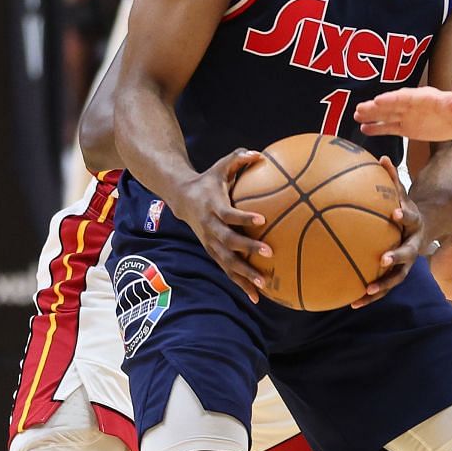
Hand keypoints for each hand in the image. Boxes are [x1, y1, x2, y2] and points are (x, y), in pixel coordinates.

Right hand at [175, 148, 271, 302]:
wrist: (181, 198)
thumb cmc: (208, 181)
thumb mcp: (219, 167)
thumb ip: (238, 158)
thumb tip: (260, 153)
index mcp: (214, 207)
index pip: (230, 214)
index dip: (244, 218)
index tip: (263, 220)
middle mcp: (210, 228)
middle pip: (229, 242)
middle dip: (248, 249)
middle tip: (269, 253)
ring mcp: (210, 243)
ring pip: (227, 262)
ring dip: (245, 274)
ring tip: (264, 284)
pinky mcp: (212, 253)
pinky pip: (227, 271)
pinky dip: (241, 284)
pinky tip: (257, 297)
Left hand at [351, 157, 420, 307]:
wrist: (422, 231)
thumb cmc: (404, 210)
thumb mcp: (402, 194)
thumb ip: (392, 179)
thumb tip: (382, 156)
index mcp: (414, 224)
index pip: (410, 219)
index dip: (404, 216)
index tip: (395, 213)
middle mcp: (414, 246)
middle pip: (408, 254)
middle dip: (396, 256)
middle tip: (383, 259)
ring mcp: (406, 264)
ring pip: (396, 278)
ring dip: (382, 286)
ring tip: (366, 291)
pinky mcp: (396, 276)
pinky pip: (383, 288)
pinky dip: (369, 296)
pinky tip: (351, 303)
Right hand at [354, 71, 451, 142]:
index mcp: (425, 97)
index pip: (405, 97)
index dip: (392, 99)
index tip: (378, 100)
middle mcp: (413, 105)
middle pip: (391, 104)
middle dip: (376, 107)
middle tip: (359, 109)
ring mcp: (409, 116)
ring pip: (387, 115)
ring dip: (372, 115)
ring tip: (356, 116)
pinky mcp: (408, 128)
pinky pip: (391, 128)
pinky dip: (378, 128)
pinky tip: (364, 129)